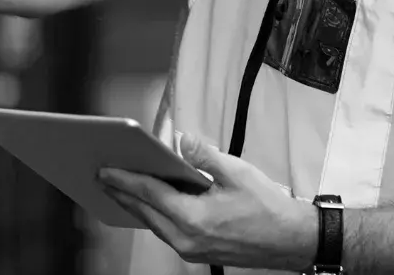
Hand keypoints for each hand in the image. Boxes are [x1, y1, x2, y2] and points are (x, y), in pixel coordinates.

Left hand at [98, 133, 317, 270]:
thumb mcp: (237, 172)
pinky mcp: (197, 253)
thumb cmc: (268, 208)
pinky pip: (166, 231)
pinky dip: (154, 214)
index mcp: (194, 218)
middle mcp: (187, 239)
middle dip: (122, 193)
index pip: (149, 193)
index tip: (104, 169)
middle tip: (101, 175)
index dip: (124, 179)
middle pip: (144, 212)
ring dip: (136, 205)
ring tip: (119, 187)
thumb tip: (180, 141)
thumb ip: (204, 155)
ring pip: (153, 224)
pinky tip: (149, 202)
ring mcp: (191, 250)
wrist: (291, 241)